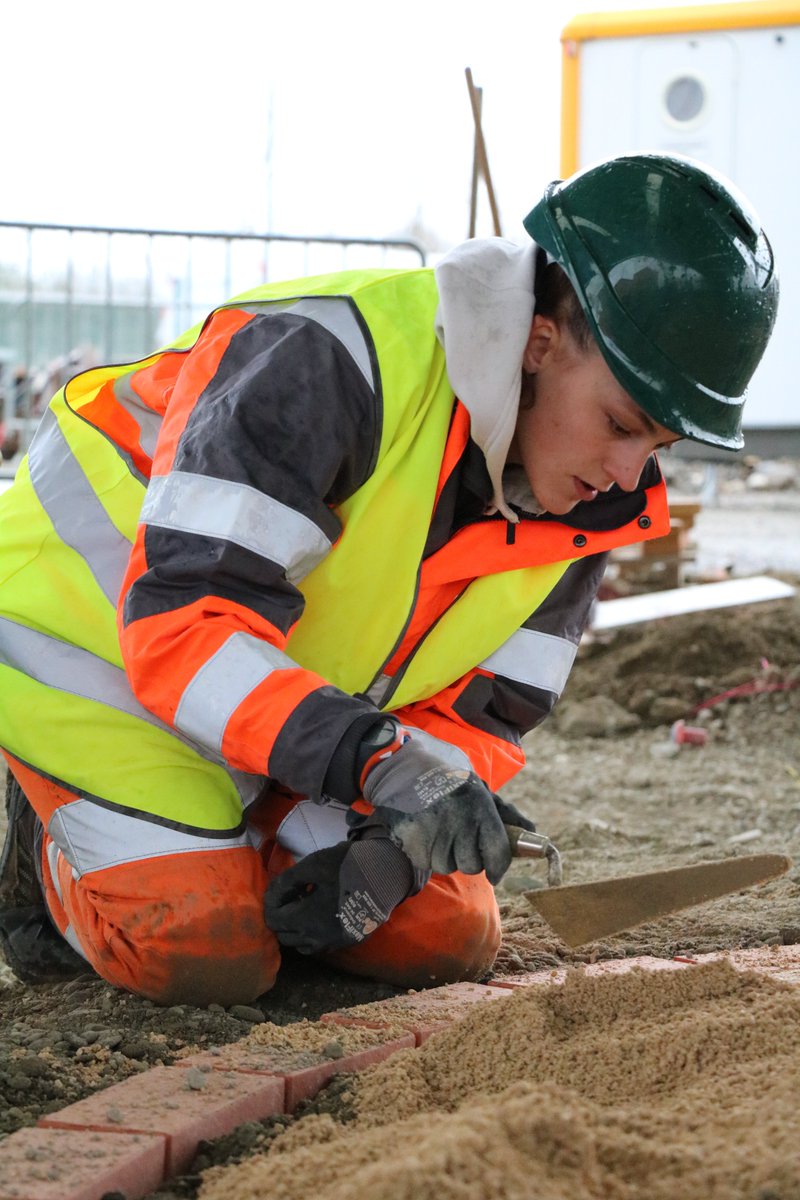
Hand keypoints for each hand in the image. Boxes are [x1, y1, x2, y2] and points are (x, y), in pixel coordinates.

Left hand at [263, 833, 414, 955]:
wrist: (386, 875)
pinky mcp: (347, 941)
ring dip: (295, 928)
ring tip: (304, 904)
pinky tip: (319, 914)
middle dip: (281, 915)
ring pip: (301, 944)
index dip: (271, 903)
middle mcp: (318, 937)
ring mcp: (334, 942)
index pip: (273, 920)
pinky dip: (312, 934)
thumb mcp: (313, 865)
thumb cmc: (347, 867)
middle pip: (284, 935)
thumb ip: (287, 880)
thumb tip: (272, 893)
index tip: (279, 888)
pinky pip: (319, 945)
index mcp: (306, 919)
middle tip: (291, 894)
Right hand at [353, 736, 535, 884]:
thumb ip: (505, 812)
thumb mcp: (478, 788)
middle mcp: (459, 823)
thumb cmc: (447, 778)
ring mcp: (434, 834)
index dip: (499, 868)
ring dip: (447, 856)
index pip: (498, 853)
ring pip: (448, 866)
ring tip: (440, 832)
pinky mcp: (413, 843)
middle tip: (460, 839)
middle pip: (473, 865)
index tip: (496, 874)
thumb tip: (531, 830)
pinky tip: (425, 833)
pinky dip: (427, 854)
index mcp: (480, 807)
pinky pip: (427, 863)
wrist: (402, 766)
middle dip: (470, 857)